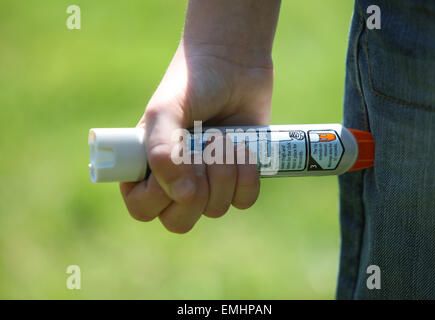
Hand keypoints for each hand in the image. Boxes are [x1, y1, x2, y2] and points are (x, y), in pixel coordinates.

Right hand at [120, 0, 279, 232]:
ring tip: (223, 138)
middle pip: (180, 221)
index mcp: (147, 167)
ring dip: (224, 174)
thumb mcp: (164, 112)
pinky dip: (246, 177)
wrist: (233, 65)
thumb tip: (182, 195)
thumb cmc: (191, 84)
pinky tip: (243, 149)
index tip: (175, 166)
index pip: (143, 209)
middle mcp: (176, 179)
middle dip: (197, 193)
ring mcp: (208, 181)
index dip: (159, 198)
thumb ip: (160, 151)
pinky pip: (243, 200)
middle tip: (203, 155)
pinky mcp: (238, 176)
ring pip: (215, 209)